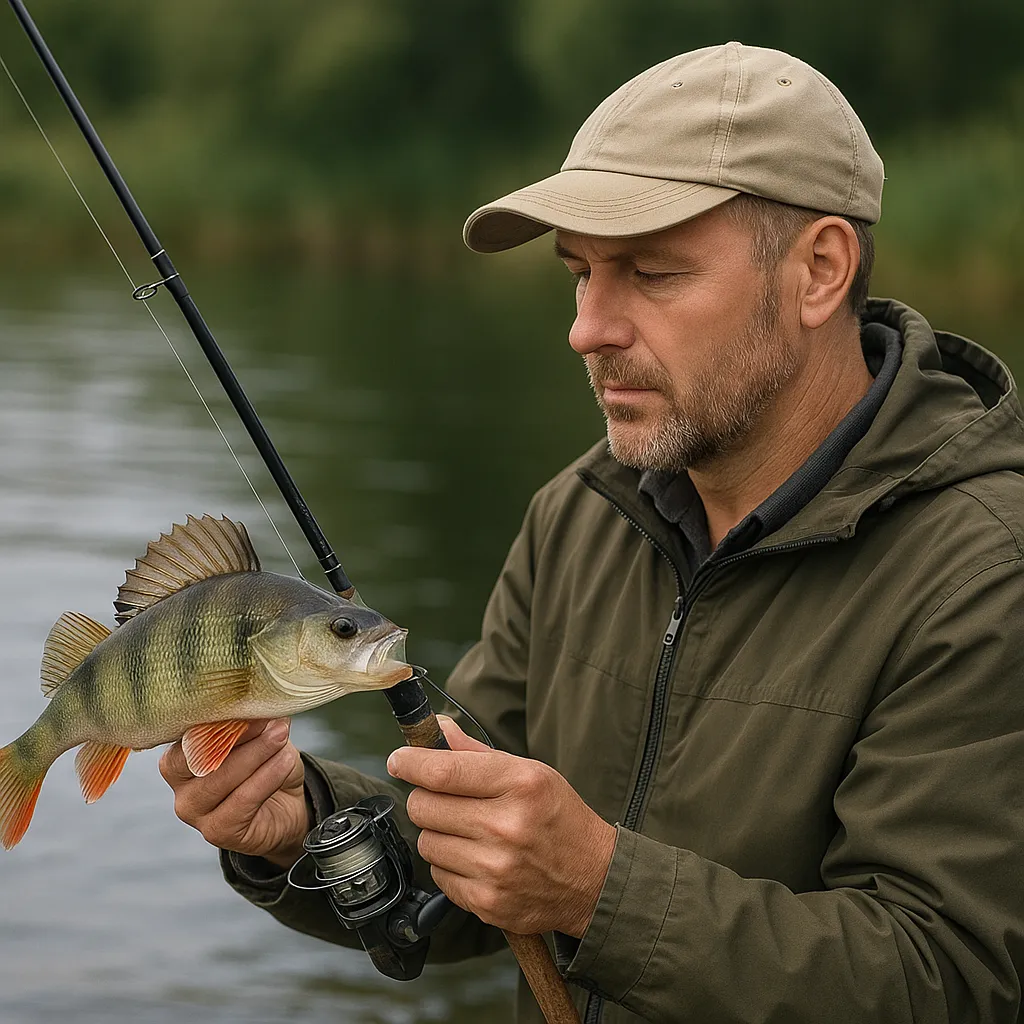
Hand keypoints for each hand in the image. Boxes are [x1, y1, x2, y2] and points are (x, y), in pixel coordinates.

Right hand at [159, 718, 308, 869]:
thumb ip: (254, 721)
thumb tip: (263, 701)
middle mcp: (180, 787)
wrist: (287, 805)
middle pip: (200, 758)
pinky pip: (243, 801)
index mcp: (180, 757)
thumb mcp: (261, 737)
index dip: (217, 719)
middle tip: (269, 720)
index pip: (187, 735)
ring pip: (220, 779)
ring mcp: (195, 813)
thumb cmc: (266, 765)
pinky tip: (286, 761)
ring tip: (281, 736)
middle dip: (238, 735)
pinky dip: (267, 777)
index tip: (247, 703)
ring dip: (256, 754)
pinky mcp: (218, 832)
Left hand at [387, 716, 615, 937]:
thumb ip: (477, 752)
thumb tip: (437, 728)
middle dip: (425, 798)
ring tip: (467, 831)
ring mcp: (495, 868)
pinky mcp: (487, 902)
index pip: (444, 771)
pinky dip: (449, 865)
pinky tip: (475, 859)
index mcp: (520, 784)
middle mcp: (506, 826)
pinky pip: (438, 876)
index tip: (399, 759)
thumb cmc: (557, 817)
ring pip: (426, 842)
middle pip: (424, 806)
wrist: (594, 880)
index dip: (411, 762)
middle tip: (444, 799)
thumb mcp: (530, 772)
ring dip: (438, 833)